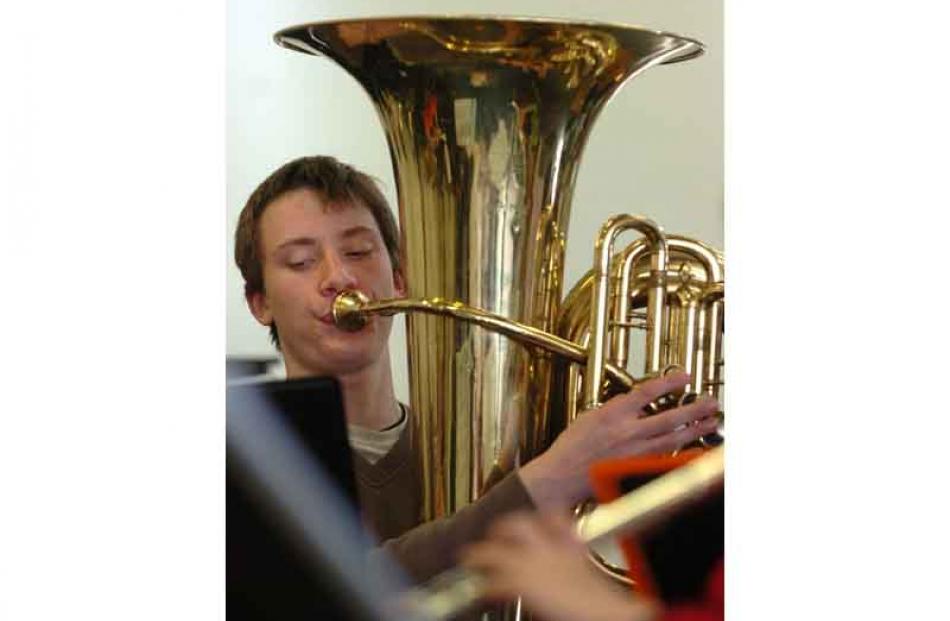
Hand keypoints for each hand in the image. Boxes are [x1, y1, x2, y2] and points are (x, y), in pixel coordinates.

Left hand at [460, 513, 656, 620]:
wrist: (605, 615)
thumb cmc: (603, 607)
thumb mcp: (595, 583)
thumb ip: (584, 576)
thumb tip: (592, 586)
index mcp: (572, 549)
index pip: (553, 517)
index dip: (543, 520)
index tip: (539, 524)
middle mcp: (550, 550)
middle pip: (517, 524)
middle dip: (503, 529)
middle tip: (496, 537)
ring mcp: (531, 565)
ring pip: (492, 549)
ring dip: (479, 555)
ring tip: (469, 558)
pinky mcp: (518, 584)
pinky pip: (491, 582)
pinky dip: (484, 587)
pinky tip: (482, 592)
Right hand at [519, 373, 719, 511]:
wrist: (562, 477)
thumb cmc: (571, 449)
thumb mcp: (589, 417)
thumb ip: (614, 409)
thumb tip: (631, 402)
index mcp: (613, 414)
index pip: (647, 392)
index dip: (669, 382)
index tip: (684, 376)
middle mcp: (627, 433)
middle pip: (670, 417)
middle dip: (695, 408)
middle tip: (711, 402)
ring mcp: (635, 453)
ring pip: (674, 438)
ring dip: (696, 429)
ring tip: (711, 422)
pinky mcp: (638, 470)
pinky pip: (666, 457)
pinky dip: (683, 451)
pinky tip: (695, 447)